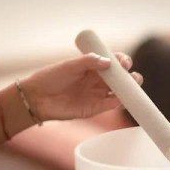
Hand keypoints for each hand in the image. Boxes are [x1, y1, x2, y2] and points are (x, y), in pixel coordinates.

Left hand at [20, 52, 142, 121]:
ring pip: (121, 93)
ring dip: (130, 90)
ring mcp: (98, 95)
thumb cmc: (50, 78)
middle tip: (131, 76)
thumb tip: (109, 62)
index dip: (123, 61)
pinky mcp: (96, 108)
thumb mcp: (69, 65)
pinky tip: (120, 100)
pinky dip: (119, 103)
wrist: (37, 98)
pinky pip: (111, 105)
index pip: (115, 63)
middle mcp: (99, 81)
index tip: (123, 62)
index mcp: (94, 67)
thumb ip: (88, 61)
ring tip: (131, 87)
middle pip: (122, 79)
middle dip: (131, 77)